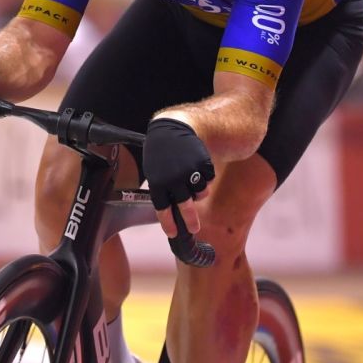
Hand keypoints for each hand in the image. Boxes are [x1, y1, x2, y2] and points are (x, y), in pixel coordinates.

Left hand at [143, 116, 214, 237]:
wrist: (175, 128)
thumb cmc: (161, 151)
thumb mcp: (154, 169)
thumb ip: (161, 188)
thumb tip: (168, 208)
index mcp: (158, 182)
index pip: (162, 208)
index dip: (168, 223)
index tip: (173, 234)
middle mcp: (174, 180)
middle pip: (184, 207)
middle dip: (190, 220)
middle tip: (194, 228)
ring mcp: (190, 173)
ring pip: (199, 194)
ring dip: (198, 193)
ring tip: (192, 182)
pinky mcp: (203, 166)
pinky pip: (208, 181)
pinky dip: (205, 180)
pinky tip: (198, 169)